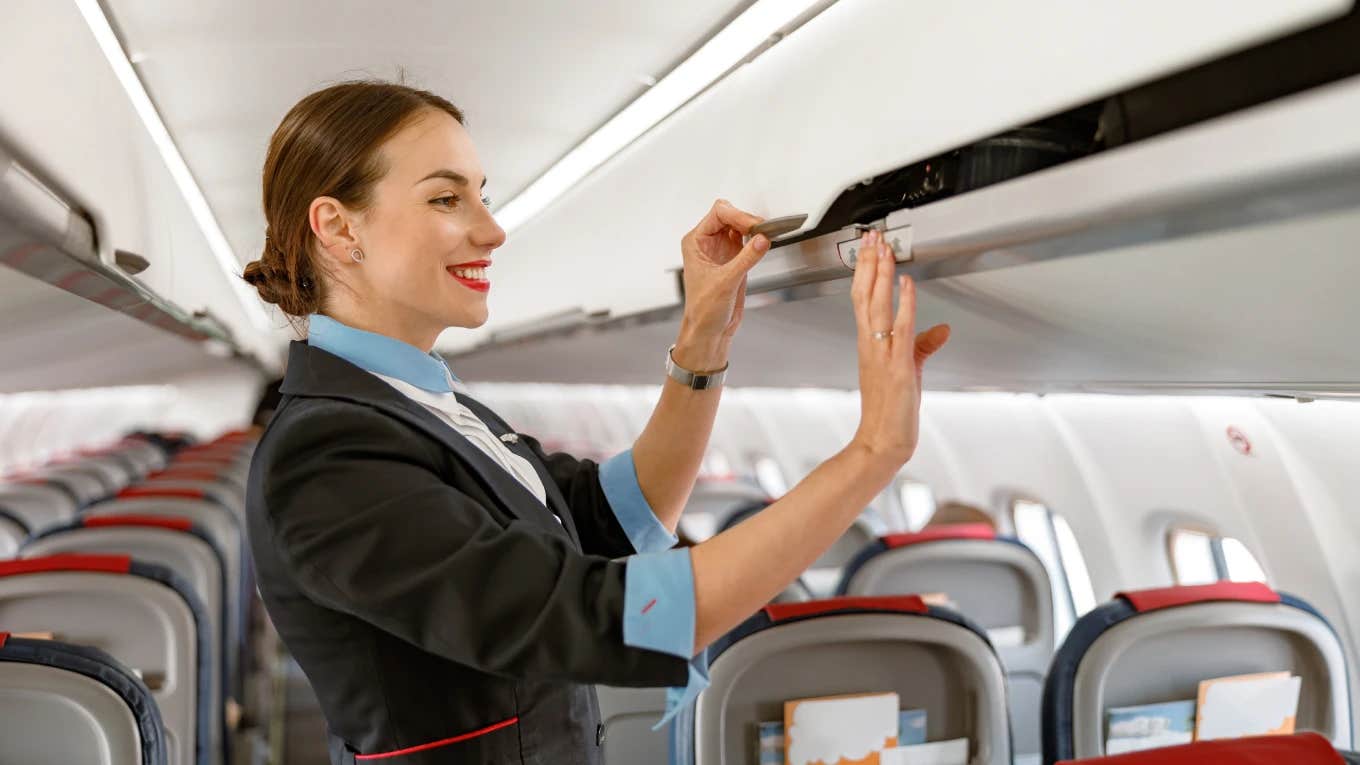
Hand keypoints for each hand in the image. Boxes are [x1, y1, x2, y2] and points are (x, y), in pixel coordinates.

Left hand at [674, 200, 769, 367]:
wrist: (709, 331)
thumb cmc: (703, 310)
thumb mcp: (725, 282)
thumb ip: (745, 258)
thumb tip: (762, 239)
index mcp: (696, 242)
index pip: (718, 214)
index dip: (738, 215)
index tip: (754, 226)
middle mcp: (707, 243)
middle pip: (730, 215)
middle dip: (747, 219)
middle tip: (764, 230)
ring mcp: (722, 250)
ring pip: (740, 226)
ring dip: (754, 228)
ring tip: (768, 235)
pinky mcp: (735, 259)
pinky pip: (749, 240)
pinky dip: (758, 239)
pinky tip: (765, 243)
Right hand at [849, 229, 949, 463]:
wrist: (881, 441)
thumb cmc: (890, 411)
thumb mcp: (910, 370)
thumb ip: (925, 345)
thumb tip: (943, 329)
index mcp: (869, 344)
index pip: (862, 299)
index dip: (865, 271)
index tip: (870, 248)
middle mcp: (870, 344)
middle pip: (864, 295)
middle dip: (869, 263)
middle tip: (872, 236)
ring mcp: (881, 354)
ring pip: (876, 305)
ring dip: (881, 275)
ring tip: (884, 249)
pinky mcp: (896, 366)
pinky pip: (900, 328)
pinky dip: (904, 304)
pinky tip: (907, 285)